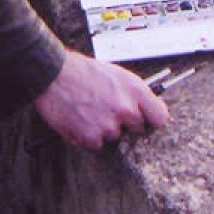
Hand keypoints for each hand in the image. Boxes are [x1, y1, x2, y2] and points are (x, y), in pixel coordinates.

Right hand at [33, 50, 168, 149]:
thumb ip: (133, 93)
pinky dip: (88, 134)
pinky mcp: (93, 138)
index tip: (147, 118)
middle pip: (137, 128)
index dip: (152, 118)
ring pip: (114, 135)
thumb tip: (144, 107)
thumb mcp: (116, 74)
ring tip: (89, 109)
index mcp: (135, 90)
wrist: (54, 74)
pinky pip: (96, 143)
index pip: (160, 117)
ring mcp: (110, 126)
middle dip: (125, 121)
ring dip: (104, 127)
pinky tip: (80, 117)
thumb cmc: (83, 71)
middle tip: (107, 108)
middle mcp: (126, 109)